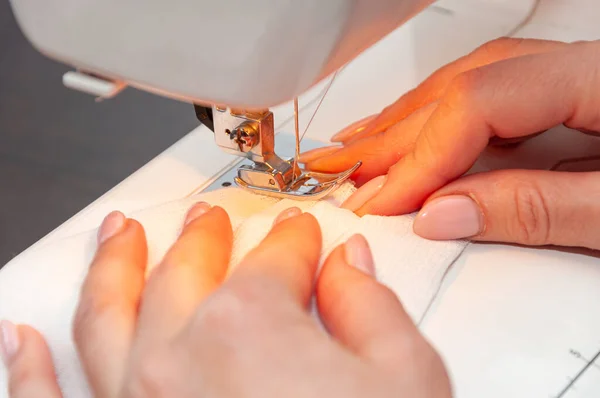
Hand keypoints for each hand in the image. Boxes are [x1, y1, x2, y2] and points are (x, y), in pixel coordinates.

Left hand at [1, 205, 450, 397]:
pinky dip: (30, 371)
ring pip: (106, 316)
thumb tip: (350, 264)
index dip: (294, 241)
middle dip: (204, 237)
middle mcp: (178, 359)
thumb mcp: (407, 378)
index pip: (275, 260)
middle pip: (188, 272)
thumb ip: (372, 306)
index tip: (299, 233)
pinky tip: (22, 339)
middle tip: (208, 220)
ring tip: (117, 235)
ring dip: (111, 267)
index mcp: (250, 327)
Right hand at [301, 37, 599, 249]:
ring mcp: (565, 78)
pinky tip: (407, 134)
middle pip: (458, 88)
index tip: (385, 202)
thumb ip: (536, 210)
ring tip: (352, 151)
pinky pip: (480, 98)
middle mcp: (574, 66)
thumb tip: (442, 213)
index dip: (420, 155)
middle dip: (392, 141)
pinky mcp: (561, 98)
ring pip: (463, 86)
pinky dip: (434, 122)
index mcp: (596, 76)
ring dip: (403, 124)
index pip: (476, 102)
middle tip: (340, 178)